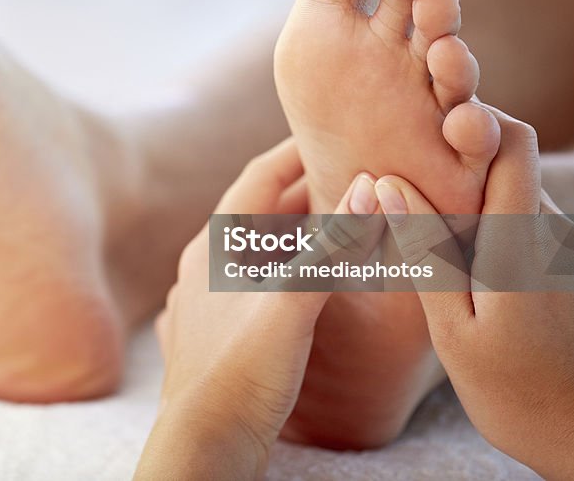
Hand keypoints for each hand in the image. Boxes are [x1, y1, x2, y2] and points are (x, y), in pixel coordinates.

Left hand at [136, 138, 384, 479]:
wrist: (203, 445)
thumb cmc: (242, 371)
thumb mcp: (293, 303)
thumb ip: (333, 246)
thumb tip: (370, 187)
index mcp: (215, 246)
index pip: (259, 176)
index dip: (296, 149)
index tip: (333, 128)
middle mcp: (203, 266)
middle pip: (259, 212)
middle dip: (305, 192)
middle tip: (354, 173)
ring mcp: (205, 301)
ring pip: (257, 250)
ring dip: (296, 234)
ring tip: (342, 224)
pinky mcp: (212, 334)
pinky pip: (252, 283)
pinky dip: (284, 270)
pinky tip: (309, 284)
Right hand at [375, 109, 573, 480]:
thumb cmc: (517, 395)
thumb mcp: (453, 328)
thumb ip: (425, 249)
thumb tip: (388, 181)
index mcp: (525, 241)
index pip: (513, 141)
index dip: (472, 124)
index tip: (426, 140)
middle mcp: (560, 233)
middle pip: (509, 168)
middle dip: (457, 174)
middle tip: (406, 202)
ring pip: (517, 199)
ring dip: (473, 210)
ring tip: (433, 250)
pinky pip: (531, 228)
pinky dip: (495, 236)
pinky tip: (469, 279)